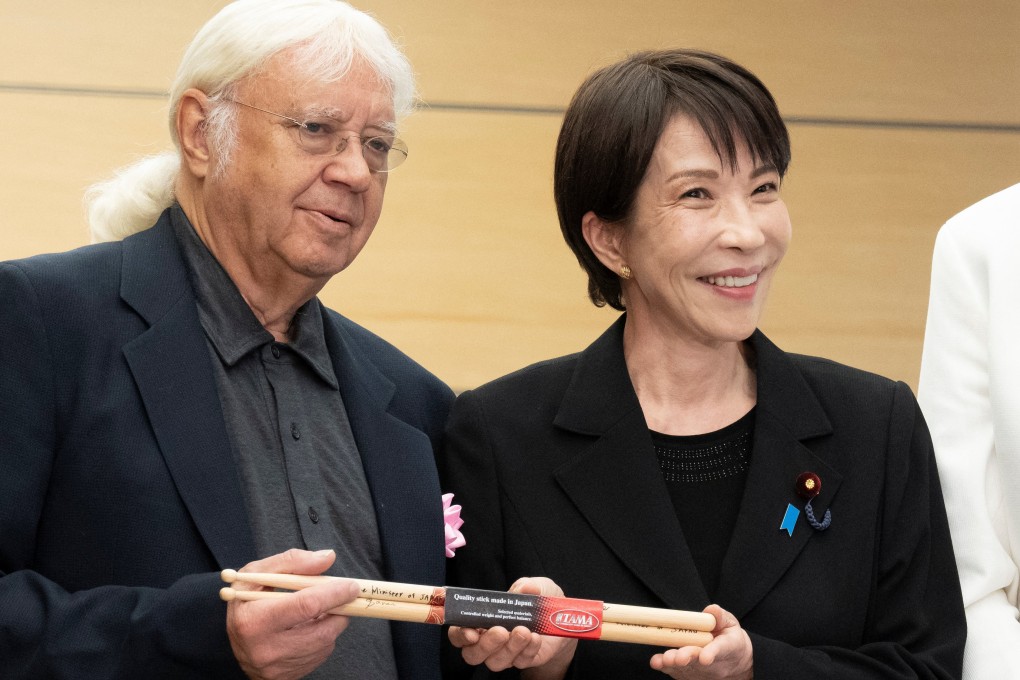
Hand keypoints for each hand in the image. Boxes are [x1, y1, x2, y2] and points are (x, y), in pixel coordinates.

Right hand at [226, 548, 358, 679]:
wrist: (232, 641)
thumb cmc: (247, 601)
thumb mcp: (257, 574)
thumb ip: (292, 561)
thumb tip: (327, 558)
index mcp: (254, 620)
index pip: (305, 605)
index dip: (333, 594)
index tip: (351, 585)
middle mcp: (265, 649)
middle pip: (322, 630)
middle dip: (339, 610)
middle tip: (342, 597)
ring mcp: (277, 668)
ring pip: (325, 643)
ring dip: (332, 623)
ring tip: (318, 611)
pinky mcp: (287, 677)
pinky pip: (320, 655)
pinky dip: (323, 638)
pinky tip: (309, 628)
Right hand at [448, 577, 577, 679]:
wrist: (562, 618)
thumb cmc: (538, 600)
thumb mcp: (536, 586)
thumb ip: (528, 585)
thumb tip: (524, 588)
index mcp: (481, 620)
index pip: (459, 634)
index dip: (460, 634)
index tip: (471, 631)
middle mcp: (488, 641)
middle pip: (472, 654)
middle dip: (484, 645)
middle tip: (500, 631)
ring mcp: (505, 653)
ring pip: (496, 662)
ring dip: (509, 648)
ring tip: (523, 631)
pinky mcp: (523, 660)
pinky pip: (521, 662)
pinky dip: (528, 649)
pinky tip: (536, 637)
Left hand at [650, 605, 751, 678]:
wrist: (733, 662)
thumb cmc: (728, 637)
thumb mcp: (730, 624)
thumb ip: (721, 617)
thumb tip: (712, 609)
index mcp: (727, 646)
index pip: (720, 649)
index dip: (711, 653)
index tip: (704, 658)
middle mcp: (715, 663)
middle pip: (699, 661)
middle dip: (687, 658)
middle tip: (677, 658)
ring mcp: (702, 670)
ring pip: (687, 668)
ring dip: (674, 664)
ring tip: (663, 660)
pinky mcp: (690, 674)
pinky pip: (678, 672)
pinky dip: (667, 668)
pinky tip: (658, 662)